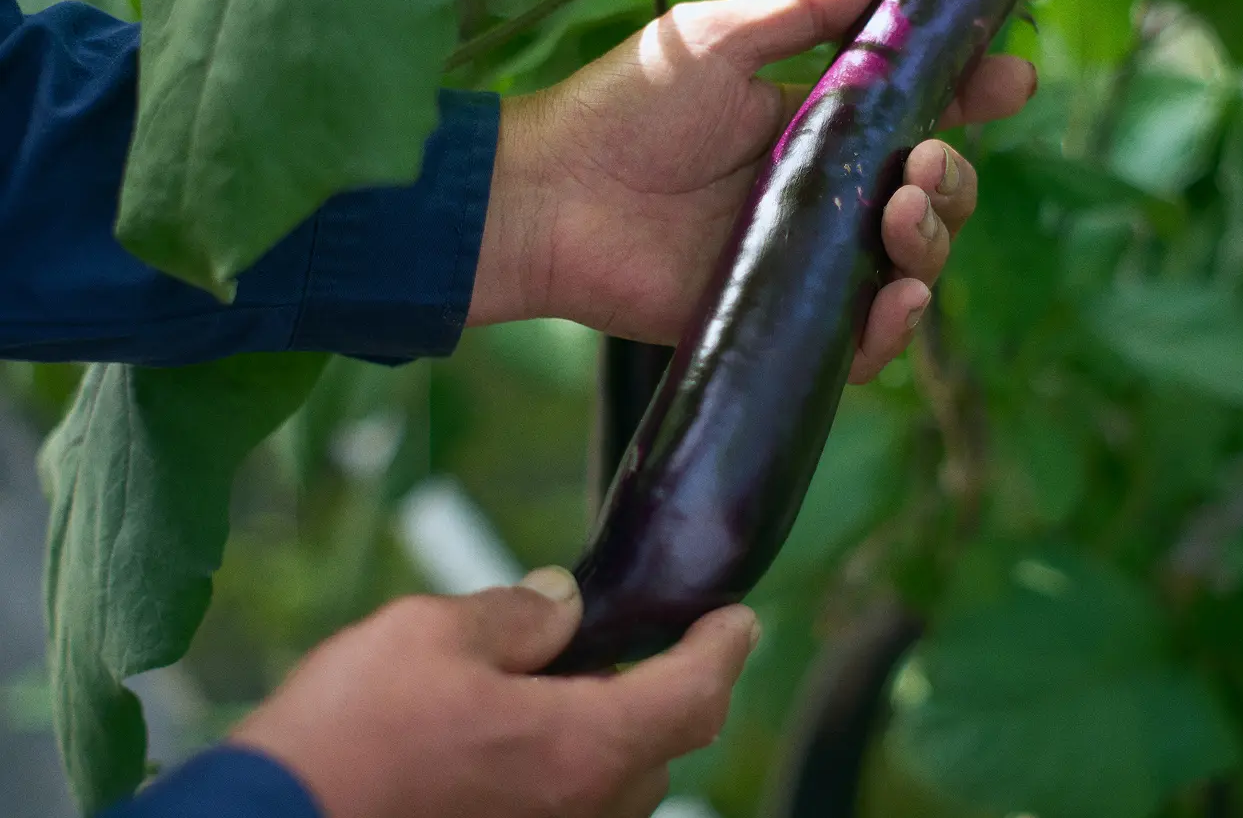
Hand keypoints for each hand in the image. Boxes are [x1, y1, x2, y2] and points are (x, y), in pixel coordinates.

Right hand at [230, 568, 757, 817]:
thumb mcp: (429, 635)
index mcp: (582, 749)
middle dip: (663, 693)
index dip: (725, 649)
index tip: (737, 619)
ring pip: (614, 792)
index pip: (694, 694)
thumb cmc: (346, 737)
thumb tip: (562, 605)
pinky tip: (517, 744)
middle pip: (661, 748)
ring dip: (611, 740)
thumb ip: (516, 616)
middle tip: (635, 643)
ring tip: (566, 691)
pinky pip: (568, 816)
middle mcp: (581, 814)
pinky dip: (568, 775)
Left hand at [471, 0, 1034, 382]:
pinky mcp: (782, 320)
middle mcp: (822, 194)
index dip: (971, 97)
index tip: (1011, 80)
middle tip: (922, 166)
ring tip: (901, 216)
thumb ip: (805, 8)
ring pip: (910, 262)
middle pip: (930, 195)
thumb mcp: (721, 40)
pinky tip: (896, 299)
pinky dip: (892, 329)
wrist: (553, 199)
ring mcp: (805, 260)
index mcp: (816, 122)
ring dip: (933, 241)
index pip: (917, 111)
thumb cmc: (626, 107)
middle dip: (953, 181)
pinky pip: (862, 340)